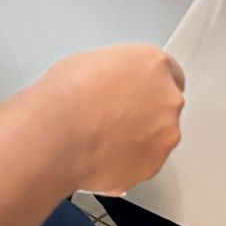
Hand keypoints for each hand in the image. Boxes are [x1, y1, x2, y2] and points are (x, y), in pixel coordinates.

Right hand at [35, 45, 185, 195]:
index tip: (139, 92)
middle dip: (145, 111)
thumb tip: (112, 83)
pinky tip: (103, 153)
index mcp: (154, 64)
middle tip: (112, 115)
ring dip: (139, 137)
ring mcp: (165, 134)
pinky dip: (130, 160)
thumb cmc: (65, 97)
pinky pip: (145, 162)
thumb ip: (118, 73)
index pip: (170, 73)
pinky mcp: (154, 165)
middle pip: (165, 105)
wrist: (55, 135)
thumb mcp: (92, 61)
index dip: (150, 85)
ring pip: (158, 136)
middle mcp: (168, 98)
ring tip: (102, 137)